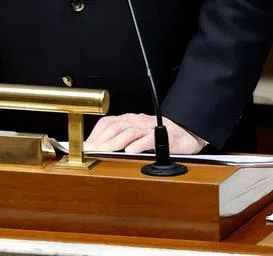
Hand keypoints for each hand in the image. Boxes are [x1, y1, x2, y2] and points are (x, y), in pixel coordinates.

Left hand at [84, 113, 207, 154]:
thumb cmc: (161, 136)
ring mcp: (151, 128)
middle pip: (115, 127)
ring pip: (129, 132)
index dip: (95, 134)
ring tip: (104, 152)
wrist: (189, 132)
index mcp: (130, 120)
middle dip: (100, 139)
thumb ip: (121, 140)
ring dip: (114, 142)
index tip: (84, 146)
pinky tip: (130, 151)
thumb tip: (98, 150)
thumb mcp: (138, 136)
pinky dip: (139, 145)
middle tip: (90, 151)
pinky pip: (149, 139)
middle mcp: (138, 121)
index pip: (108, 123)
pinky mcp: (164, 136)